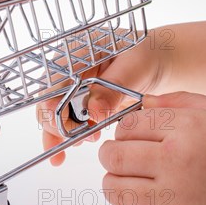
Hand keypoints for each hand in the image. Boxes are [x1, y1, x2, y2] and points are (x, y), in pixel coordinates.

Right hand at [36, 30, 170, 164]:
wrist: (157, 61)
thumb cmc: (147, 56)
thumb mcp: (134, 68)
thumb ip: (112, 88)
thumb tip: (92, 112)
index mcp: (73, 54)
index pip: (52, 83)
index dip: (53, 106)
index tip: (65, 126)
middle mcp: (65, 71)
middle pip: (47, 101)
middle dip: (58, 124)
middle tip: (81, 138)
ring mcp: (70, 88)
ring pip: (51, 114)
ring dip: (62, 133)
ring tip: (86, 140)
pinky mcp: (77, 103)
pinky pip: (63, 121)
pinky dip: (64, 138)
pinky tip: (68, 150)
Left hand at [99, 92, 205, 204]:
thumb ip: (178, 104)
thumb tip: (142, 103)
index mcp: (187, 129)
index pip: (127, 126)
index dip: (122, 132)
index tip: (127, 138)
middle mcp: (178, 161)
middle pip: (114, 157)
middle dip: (110, 157)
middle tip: (117, 160)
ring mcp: (178, 198)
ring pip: (116, 192)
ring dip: (115, 187)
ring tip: (127, 185)